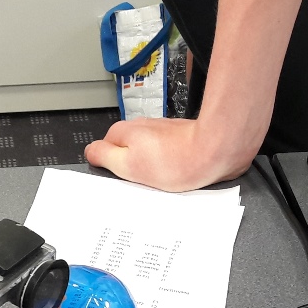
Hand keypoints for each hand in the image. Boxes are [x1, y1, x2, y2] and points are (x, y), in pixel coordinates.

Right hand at [84, 117, 253, 191]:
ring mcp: (159, 130)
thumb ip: (104, 157)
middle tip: (141, 181)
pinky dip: (166, 163)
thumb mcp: (129, 166)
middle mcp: (139, 127)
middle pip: (123, 152)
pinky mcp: (176, 136)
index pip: (101, 150)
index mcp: (122, 133)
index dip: (109, 167)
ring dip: (149, 166)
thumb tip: (90, 152)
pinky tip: (174, 172)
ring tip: (161, 177)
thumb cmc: (178, 161)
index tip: (120, 177)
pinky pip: (162, 154)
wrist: (217, 150)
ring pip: (144, 153)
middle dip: (130, 166)